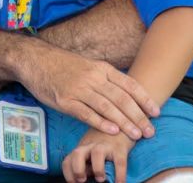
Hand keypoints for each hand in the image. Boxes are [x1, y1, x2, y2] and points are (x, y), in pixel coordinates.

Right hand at [19, 44, 158, 139]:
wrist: (37, 59)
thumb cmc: (65, 65)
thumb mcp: (90, 66)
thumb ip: (107, 78)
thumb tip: (127, 93)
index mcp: (102, 68)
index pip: (129, 84)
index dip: (144, 99)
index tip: (156, 112)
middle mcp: (94, 77)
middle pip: (122, 98)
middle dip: (138, 116)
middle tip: (150, 130)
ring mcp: (79, 89)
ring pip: (107, 107)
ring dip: (124, 122)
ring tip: (137, 134)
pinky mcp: (65, 100)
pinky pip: (86, 114)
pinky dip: (101, 123)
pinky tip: (112, 131)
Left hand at [62, 128, 134, 182]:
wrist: (123, 125)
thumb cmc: (105, 142)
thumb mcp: (91, 150)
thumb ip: (86, 163)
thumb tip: (85, 178)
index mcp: (82, 148)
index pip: (68, 160)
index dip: (68, 173)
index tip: (74, 182)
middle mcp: (91, 145)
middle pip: (77, 154)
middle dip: (77, 169)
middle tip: (82, 180)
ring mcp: (105, 145)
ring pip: (97, 153)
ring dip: (97, 168)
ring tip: (100, 179)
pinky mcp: (120, 147)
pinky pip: (119, 162)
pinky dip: (120, 175)